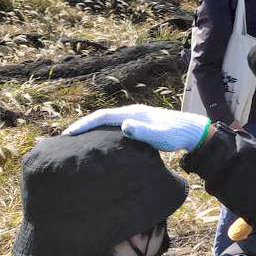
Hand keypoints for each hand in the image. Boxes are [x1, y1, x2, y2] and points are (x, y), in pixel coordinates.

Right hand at [64, 105, 210, 152]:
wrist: (192, 131)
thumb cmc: (177, 135)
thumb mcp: (160, 135)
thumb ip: (143, 131)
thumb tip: (123, 126)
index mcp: (133, 113)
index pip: (102, 116)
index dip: (84, 124)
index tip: (68, 134)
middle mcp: (132, 112)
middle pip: (101, 117)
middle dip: (82, 126)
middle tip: (64, 139)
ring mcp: (135, 117)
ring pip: (106, 121)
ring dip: (90, 128)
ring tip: (75, 141)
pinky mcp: (138, 124)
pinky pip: (113, 126)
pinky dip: (101, 132)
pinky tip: (97, 143)